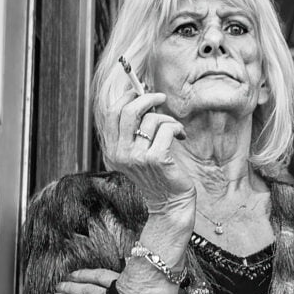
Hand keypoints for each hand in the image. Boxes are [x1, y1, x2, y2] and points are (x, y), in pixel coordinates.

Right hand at [102, 90, 195, 218]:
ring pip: (152, 119)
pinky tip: (181, 136)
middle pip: (129, 111)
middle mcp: (121, 154)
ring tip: (174, 129)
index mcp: (112, 150)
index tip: (140, 90)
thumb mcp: (137, 153)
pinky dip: (177, 128)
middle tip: (160, 97)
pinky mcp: (157, 159)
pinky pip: (167, 129)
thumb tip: (142, 96)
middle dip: (147, 98)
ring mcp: (138, 157)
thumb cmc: (156, 175)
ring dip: (168, 119)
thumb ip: (134, 130)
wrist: (169, 203)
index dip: (126, 96)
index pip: (112, 113)